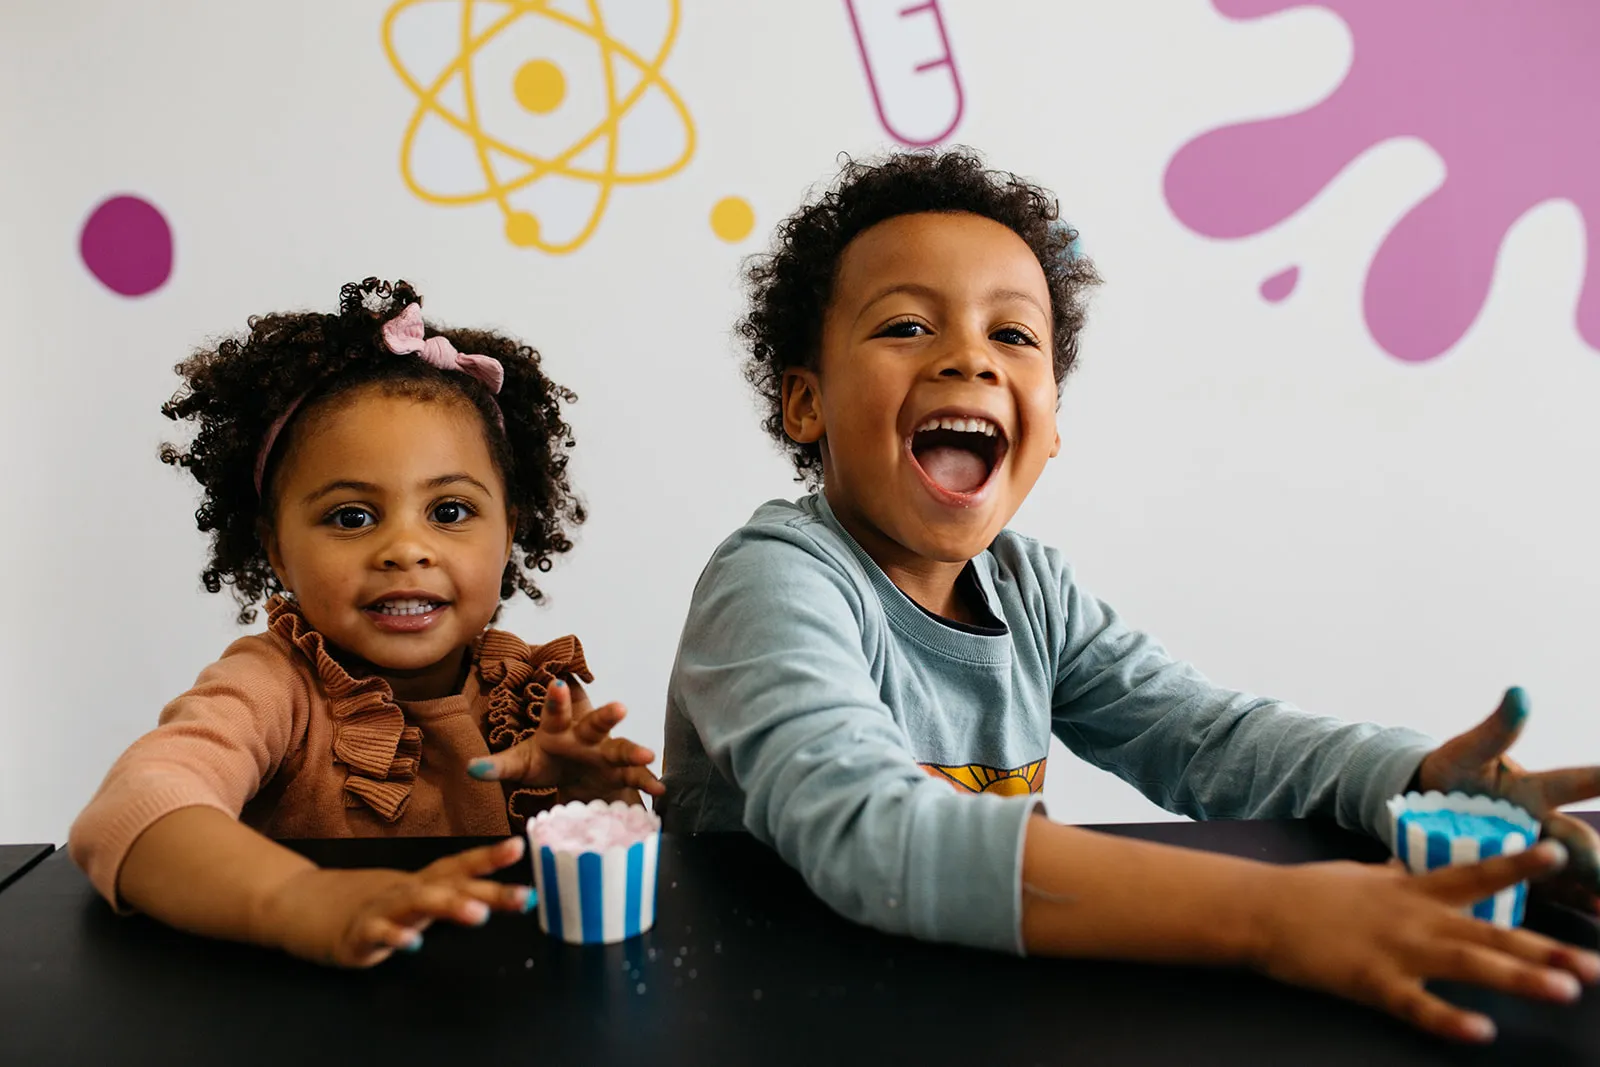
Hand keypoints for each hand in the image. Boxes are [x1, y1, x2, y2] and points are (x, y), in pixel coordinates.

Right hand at [257, 837, 532, 967]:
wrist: (297, 903)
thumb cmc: (363, 901)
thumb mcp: (409, 896)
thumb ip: (444, 896)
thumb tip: (491, 896)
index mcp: (421, 883)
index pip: (459, 866)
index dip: (489, 857)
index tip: (520, 846)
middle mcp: (405, 891)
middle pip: (450, 885)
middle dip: (489, 890)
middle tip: (524, 897)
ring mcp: (380, 910)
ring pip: (417, 904)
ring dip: (448, 906)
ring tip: (478, 914)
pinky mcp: (355, 935)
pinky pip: (377, 935)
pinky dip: (395, 938)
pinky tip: (413, 944)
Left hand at [467, 678, 664, 800]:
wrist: (570, 779)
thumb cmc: (544, 763)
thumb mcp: (520, 765)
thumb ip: (498, 765)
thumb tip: (471, 769)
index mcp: (558, 729)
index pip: (555, 712)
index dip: (557, 699)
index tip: (556, 683)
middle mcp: (585, 737)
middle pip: (597, 723)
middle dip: (607, 716)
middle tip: (620, 708)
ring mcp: (605, 754)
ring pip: (621, 747)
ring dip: (634, 751)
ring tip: (648, 755)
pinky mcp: (619, 773)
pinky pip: (635, 776)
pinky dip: (647, 782)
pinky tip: (659, 790)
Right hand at [1252, 842, 1598, 1042]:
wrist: (1261, 909)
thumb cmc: (1310, 893)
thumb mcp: (1361, 875)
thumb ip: (1393, 874)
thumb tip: (1406, 862)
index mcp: (1412, 890)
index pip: (1476, 873)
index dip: (1519, 865)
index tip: (1560, 855)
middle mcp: (1415, 917)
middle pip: (1492, 932)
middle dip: (1548, 950)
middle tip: (1597, 967)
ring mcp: (1396, 949)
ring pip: (1469, 964)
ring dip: (1520, 978)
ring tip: (1566, 990)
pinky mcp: (1372, 980)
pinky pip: (1418, 1005)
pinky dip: (1450, 1019)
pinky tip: (1481, 1031)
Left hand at [1415, 687, 1599, 910]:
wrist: (1421, 808)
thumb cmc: (1452, 772)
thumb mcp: (1468, 750)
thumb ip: (1496, 729)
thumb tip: (1520, 692)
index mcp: (1531, 790)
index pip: (1573, 783)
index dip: (1598, 780)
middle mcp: (1540, 824)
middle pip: (1576, 841)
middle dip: (1596, 857)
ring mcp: (1530, 855)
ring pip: (1571, 872)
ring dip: (1592, 886)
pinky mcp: (1517, 880)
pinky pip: (1550, 895)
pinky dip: (1574, 904)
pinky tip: (1592, 915)